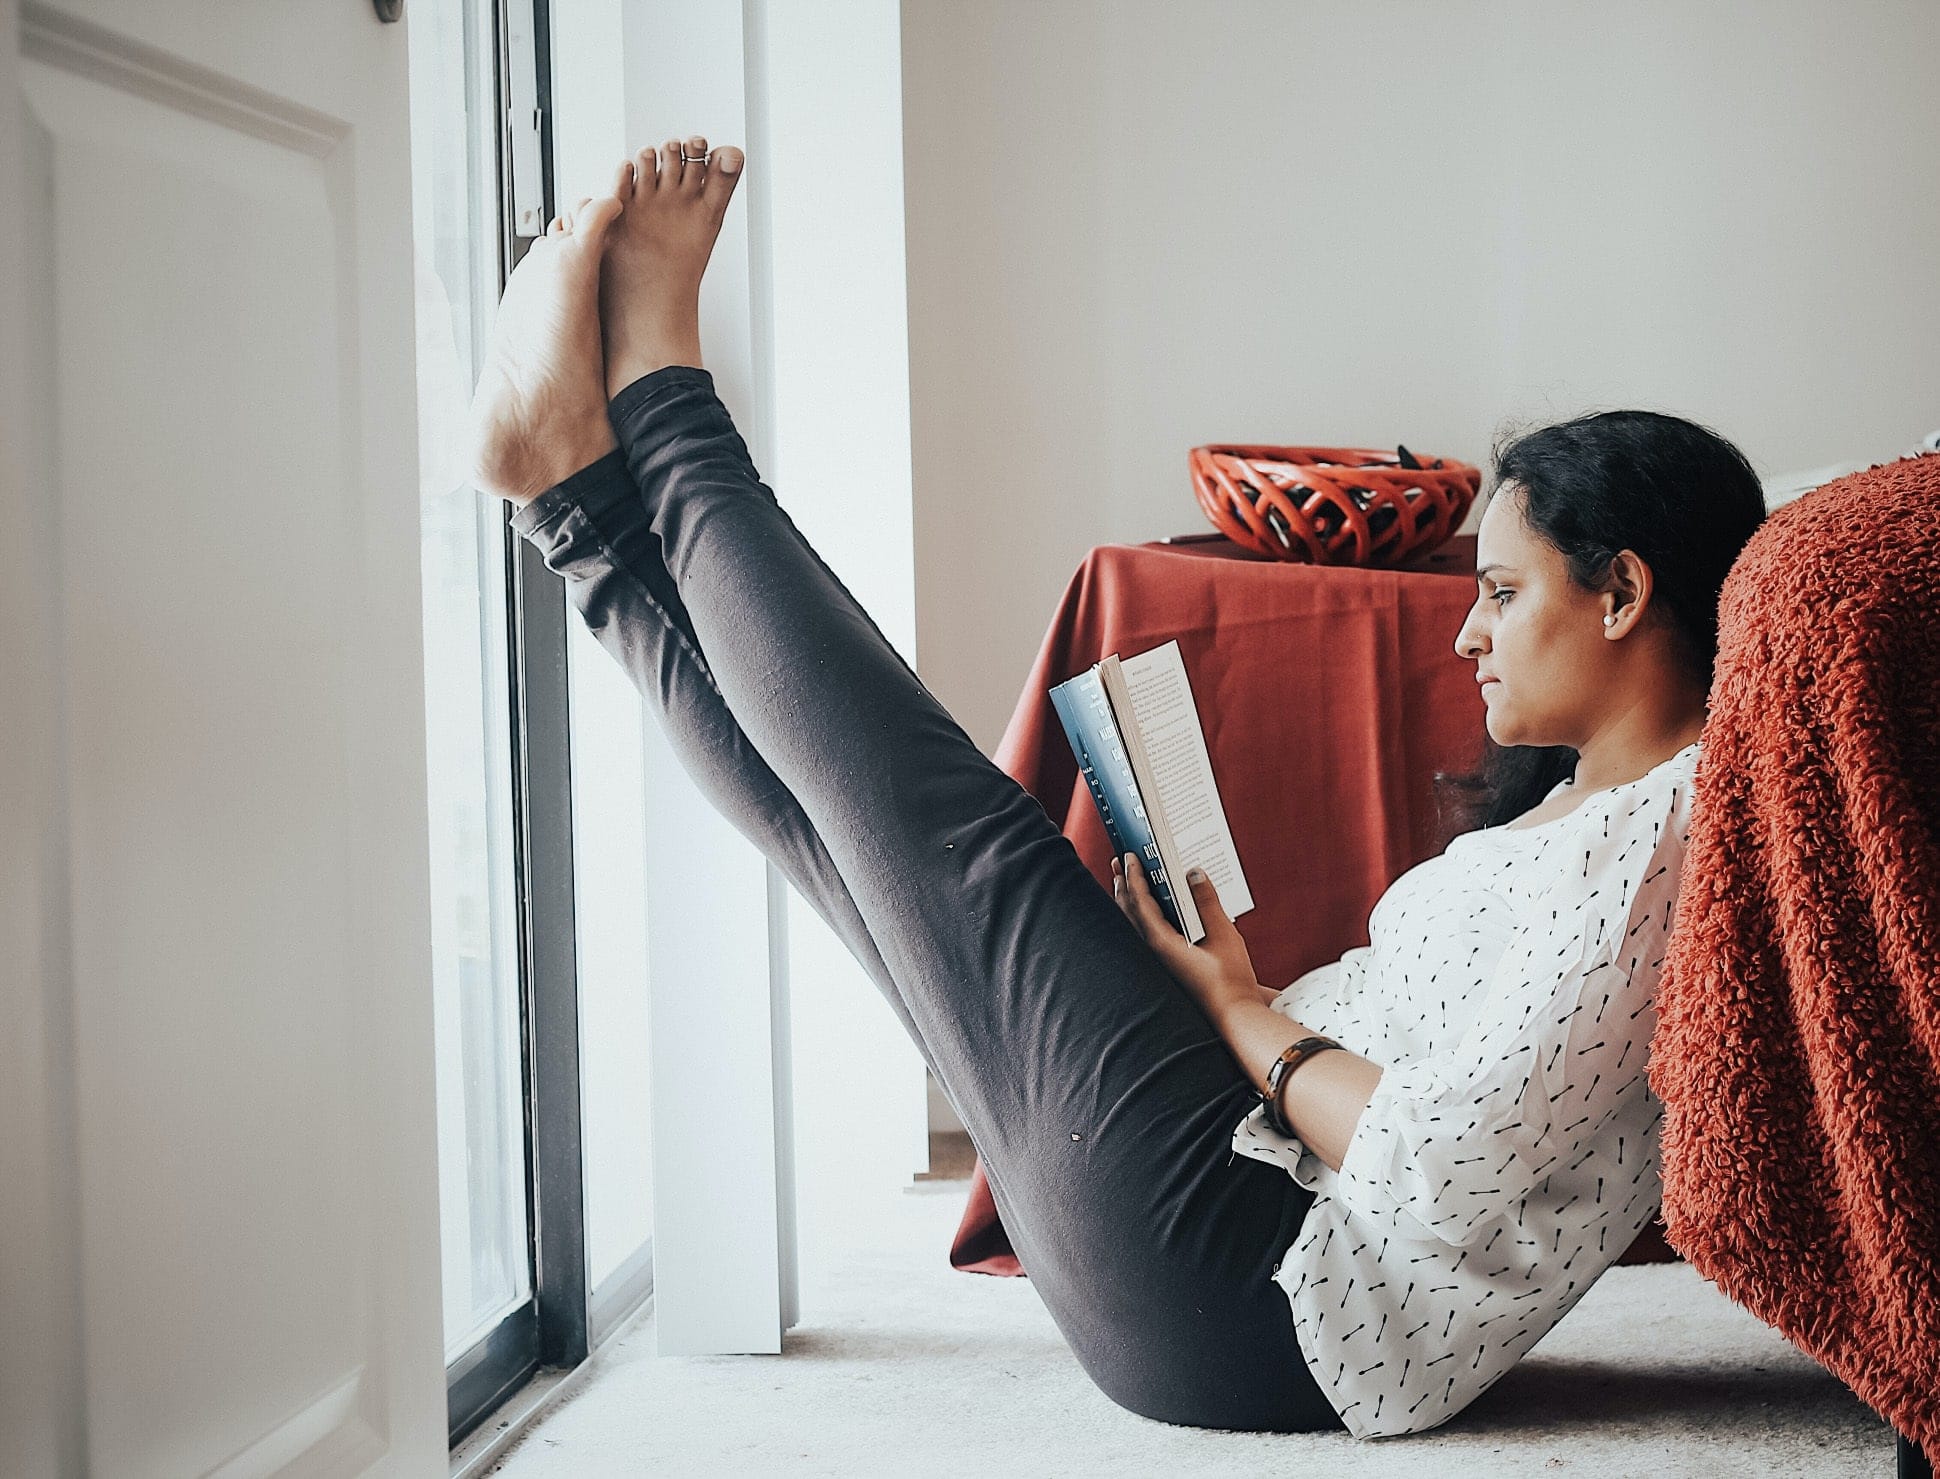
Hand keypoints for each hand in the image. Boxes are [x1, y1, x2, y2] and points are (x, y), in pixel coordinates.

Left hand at [1111, 853, 1261, 1024]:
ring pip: (1134, 926)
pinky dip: (1140, 918)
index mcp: (1162, 944)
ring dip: (1129, 902)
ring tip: (1127, 884)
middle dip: (1123, 886)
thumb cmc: (1230, 981)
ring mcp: (1157, 964)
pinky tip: (1148, 914)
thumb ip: (1206, 901)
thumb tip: (1194, 873)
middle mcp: (1153, 955)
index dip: (1134, 877)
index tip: (1130, 857)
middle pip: (1129, 913)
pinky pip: (1144, 937)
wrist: (1235, 1017)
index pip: (1140, 903)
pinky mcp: (1165, 969)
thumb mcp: (1223, 935)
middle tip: (1118, 864)